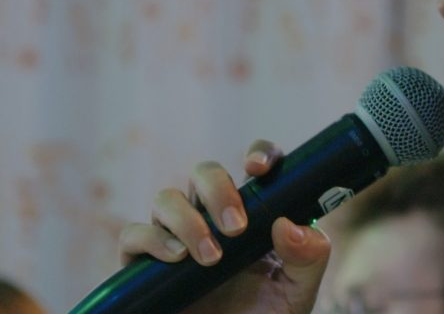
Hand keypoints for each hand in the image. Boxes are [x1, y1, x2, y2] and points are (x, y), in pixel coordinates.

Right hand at [117, 141, 329, 313]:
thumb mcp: (298, 291)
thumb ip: (308, 258)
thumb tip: (287, 224)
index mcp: (255, 213)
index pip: (257, 165)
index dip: (259, 153)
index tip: (259, 168)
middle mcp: (213, 217)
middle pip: (205, 172)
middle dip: (219, 190)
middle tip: (237, 228)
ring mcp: (177, 236)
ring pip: (167, 198)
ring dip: (188, 221)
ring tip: (211, 257)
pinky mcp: (145, 263)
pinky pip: (134, 234)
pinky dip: (151, 239)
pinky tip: (176, 257)